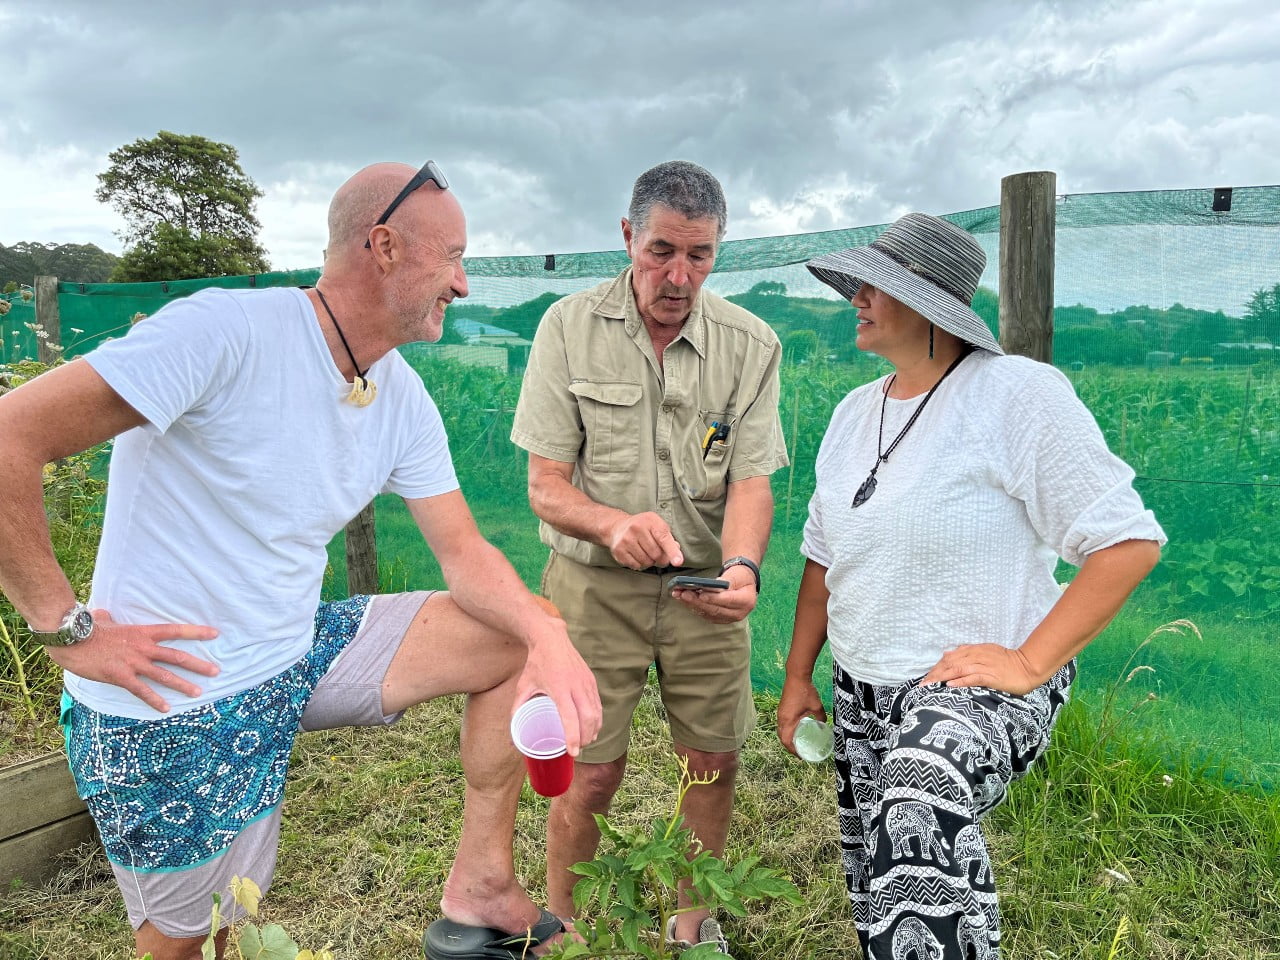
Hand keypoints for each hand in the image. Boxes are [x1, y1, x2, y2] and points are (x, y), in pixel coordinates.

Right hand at [43, 610, 219, 712]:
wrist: (71, 640)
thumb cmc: (86, 629)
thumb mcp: (102, 620)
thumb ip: (109, 618)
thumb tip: (104, 613)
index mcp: (142, 632)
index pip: (175, 630)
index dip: (196, 632)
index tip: (215, 634)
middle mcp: (143, 647)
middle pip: (176, 656)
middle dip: (198, 664)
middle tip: (216, 671)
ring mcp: (133, 662)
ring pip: (164, 675)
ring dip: (182, 685)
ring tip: (198, 692)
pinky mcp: (120, 676)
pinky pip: (141, 690)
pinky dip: (154, 700)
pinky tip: (166, 708)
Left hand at [514, 598, 601, 756]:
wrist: (551, 638)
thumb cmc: (536, 664)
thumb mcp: (524, 686)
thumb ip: (518, 708)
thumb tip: (514, 731)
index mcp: (559, 688)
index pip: (570, 717)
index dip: (573, 737)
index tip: (572, 752)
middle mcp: (576, 686)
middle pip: (588, 718)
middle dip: (585, 738)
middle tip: (577, 749)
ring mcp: (586, 682)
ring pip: (596, 712)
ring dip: (593, 730)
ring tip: (586, 741)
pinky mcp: (591, 680)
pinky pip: (598, 704)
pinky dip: (597, 719)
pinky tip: (593, 727)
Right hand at [606, 512, 682, 569]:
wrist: (618, 526)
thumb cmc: (642, 527)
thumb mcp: (657, 526)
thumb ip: (668, 539)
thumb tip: (676, 553)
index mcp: (650, 520)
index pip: (664, 538)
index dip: (672, 551)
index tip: (678, 562)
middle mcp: (636, 528)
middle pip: (656, 554)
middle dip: (660, 558)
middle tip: (657, 553)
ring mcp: (626, 539)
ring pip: (647, 562)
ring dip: (649, 562)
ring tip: (645, 552)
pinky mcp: (619, 550)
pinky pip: (636, 566)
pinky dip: (639, 564)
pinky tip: (636, 555)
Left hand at [670, 563, 756, 623]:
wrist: (742, 583)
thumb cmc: (740, 576)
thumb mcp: (737, 574)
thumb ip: (726, 581)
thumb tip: (710, 586)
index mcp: (747, 601)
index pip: (728, 600)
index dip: (714, 598)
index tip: (701, 594)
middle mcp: (739, 613)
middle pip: (716, 609)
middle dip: (698, 601)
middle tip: (683, 593)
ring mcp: (729, 618)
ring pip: (708, 613)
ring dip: (692, 604)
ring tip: (679, 594)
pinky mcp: (719, 619)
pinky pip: (705, 614)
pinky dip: (694, 606)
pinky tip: (683, 599)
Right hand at [777, 676, 825, 756]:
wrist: (796, 676)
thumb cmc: (806, 691)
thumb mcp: (817, 706)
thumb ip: (820, 717)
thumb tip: (823, 725)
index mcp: (788, 720)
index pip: (787, 741)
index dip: (793, 750)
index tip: (801, 756)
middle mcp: (782, 718)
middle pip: (782, 737)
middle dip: (789, 747)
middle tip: (799, 752)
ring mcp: (781, 713)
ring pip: (781, 731)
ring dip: (787, 738)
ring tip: (797, 743)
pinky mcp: (782, 709)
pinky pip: (782, 724)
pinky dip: (787, 731)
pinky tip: (795, 730)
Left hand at [921, 643, 1039, 695]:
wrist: (1028, 666)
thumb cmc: (1007, 662)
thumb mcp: (985, 652)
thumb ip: (967, 652)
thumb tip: (947, 653)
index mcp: (974, 649)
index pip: (950, 657)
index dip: (937, 667)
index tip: (927, 676)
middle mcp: (976, 655)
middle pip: (950, 663)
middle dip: (935, 673)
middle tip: (923, 683)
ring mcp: (984, 665)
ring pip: (958, 669)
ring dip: (942, 677)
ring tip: (930, 684)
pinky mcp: (991, 676)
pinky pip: (973, 677)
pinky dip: (960, 681)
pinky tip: (949, 685)